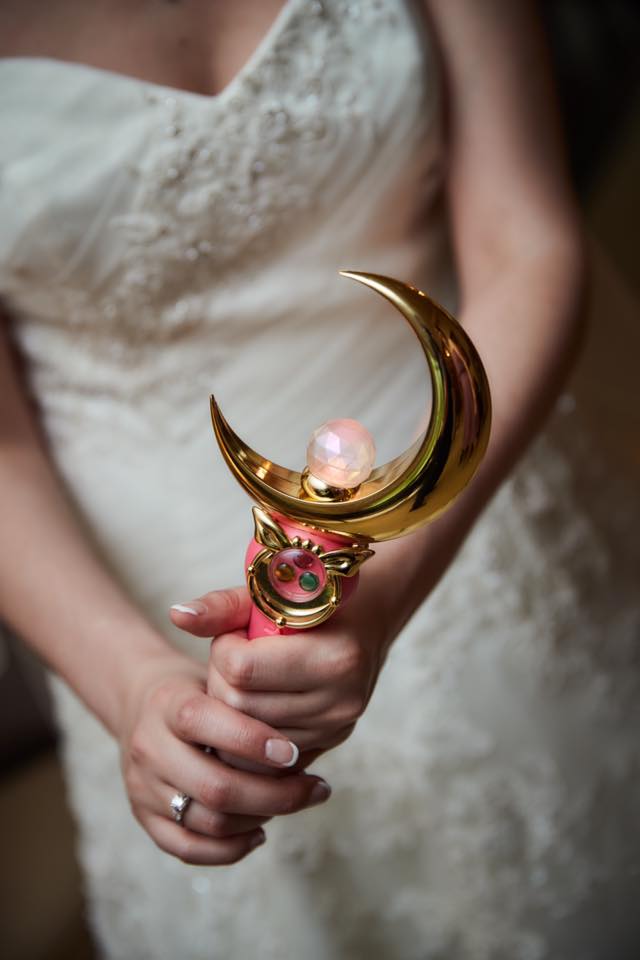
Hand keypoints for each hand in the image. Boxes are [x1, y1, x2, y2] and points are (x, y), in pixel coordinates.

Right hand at [118, 625, 331, 865]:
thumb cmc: (198, 688)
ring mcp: (142, 787)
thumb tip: (309, 730)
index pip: (202, 721)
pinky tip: (260, 830)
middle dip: (274, 794)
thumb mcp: (217, 673)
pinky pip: (189, 849)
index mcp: (166, 704)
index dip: (252, 740)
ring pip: (209, 822)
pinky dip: (231, 848)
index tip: (293, 751)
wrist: (140, 702)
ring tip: (295, 802)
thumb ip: (251, 693)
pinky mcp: (143, 817)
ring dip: (261, 818)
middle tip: (316, 787)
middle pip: (214, 787)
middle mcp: (148, 747)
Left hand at [170, 584, 391, 764]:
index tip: (235, 635)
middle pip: (240, 706)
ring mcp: (336, 727)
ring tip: (248, 677)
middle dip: (222, 679)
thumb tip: (177, 616)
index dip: (224, 649)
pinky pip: (265, 755)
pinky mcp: (328, 744)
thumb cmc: (312, 599)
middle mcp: (340, 699)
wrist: (366, 620)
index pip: (242, 670)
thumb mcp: (269, 593)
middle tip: (235, 657)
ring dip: (234, 706)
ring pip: (248, 734)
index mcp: (334, 657)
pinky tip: (254, 703)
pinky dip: (249, 730)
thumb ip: (221, 607)